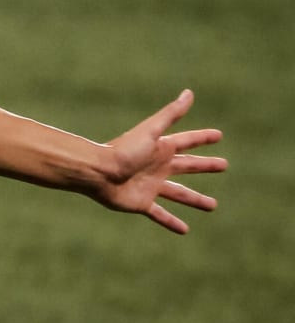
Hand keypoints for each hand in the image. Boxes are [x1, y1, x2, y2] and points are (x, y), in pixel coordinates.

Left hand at [96, 89, 226, 233]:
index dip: (202, 138)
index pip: (187, 141)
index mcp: (160, 148)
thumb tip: (189, 92)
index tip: (218, 135)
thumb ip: (170, 114)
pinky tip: (184, 229)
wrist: (98, 173)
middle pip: (187, 166)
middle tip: (224, 165)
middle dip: (205, 165)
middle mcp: (157, 166)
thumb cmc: (123, 150)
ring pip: (179, 193)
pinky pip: (160, 214)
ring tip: (212, 206)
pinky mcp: (142, 202)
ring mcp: (151, 185)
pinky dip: (171, 222)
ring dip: (195, 199)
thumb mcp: (151, 131)